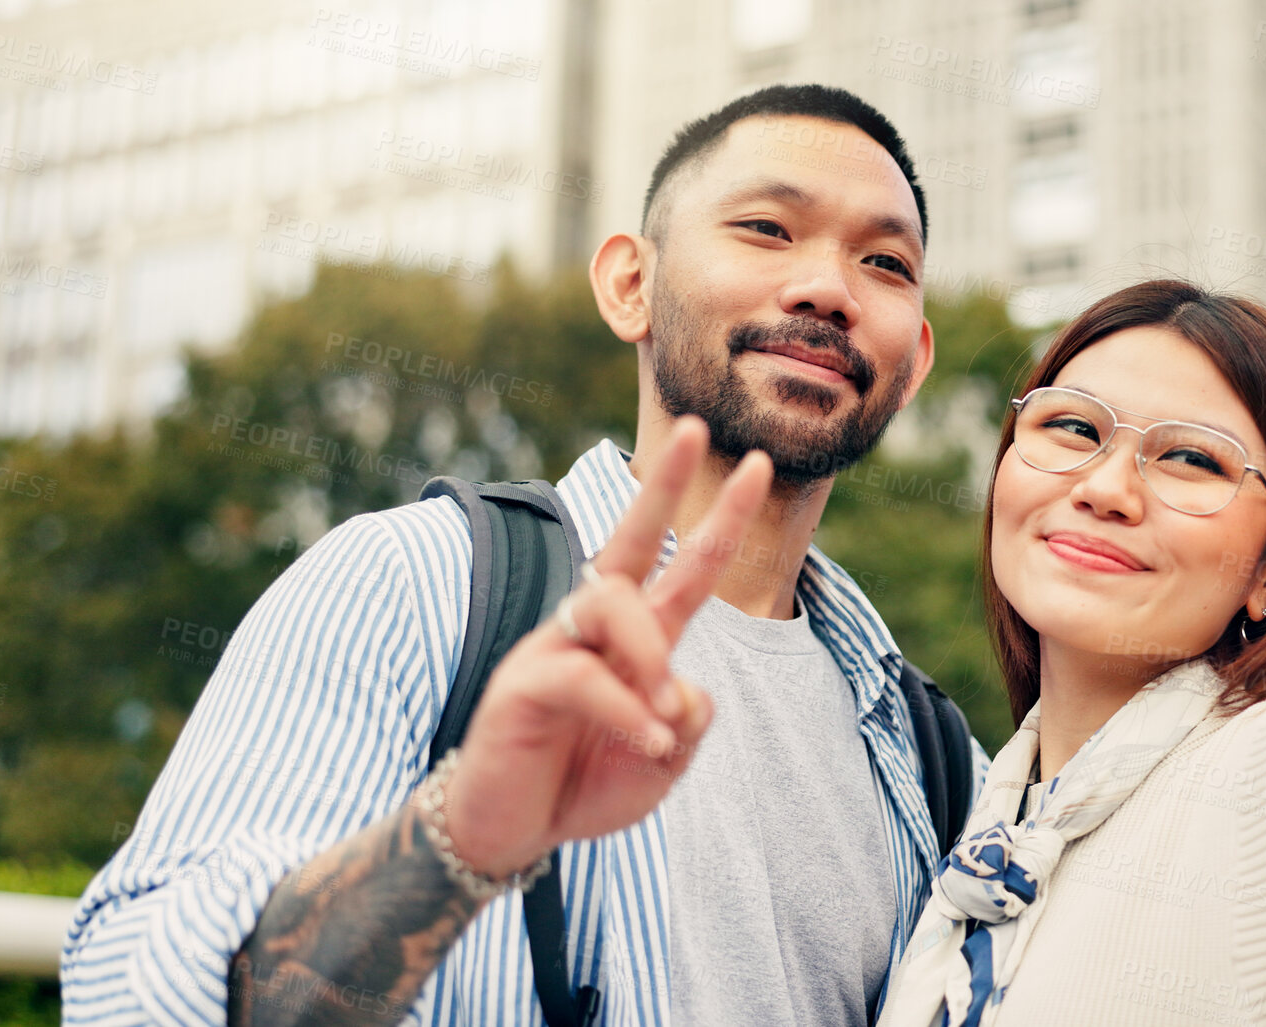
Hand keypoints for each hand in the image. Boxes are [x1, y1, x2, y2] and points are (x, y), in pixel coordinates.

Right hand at [441, 417, 771, 877]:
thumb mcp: (662, 761)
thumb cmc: (585, 786)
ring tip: (660, 714)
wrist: (511, 831)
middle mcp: (596, 629)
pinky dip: (624, 711)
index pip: (686, 567)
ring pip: (612, 602)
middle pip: (632, 540)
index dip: (722, 520)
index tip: (754, 466)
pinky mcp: (523, 680)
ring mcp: (555, 646)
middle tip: (694, 428)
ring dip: (648, 654)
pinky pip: (583, 675)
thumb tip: (681, 689)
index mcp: (638, 640)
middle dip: (662, 483)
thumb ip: (687, 721)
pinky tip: (645, 743)